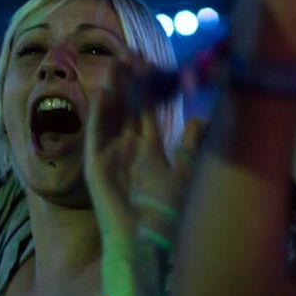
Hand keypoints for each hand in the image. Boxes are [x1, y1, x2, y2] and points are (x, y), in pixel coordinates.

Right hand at [85, 63, 202, 295]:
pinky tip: (103, 92)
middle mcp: (128, 150)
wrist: (147, 244)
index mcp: (149, 151)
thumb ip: (191, 148)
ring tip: (115, 63)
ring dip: (112, 91)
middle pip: (127, 108)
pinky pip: (96, 136)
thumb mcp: (185, 176)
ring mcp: (110, 157)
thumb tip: (200, 119)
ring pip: (111, 116)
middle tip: (129, 52)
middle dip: (128, 81)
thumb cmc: (167, 216)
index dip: (148, 87)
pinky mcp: (96, 167)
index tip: (150, 61)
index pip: (147, 111)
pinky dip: (99, 115)